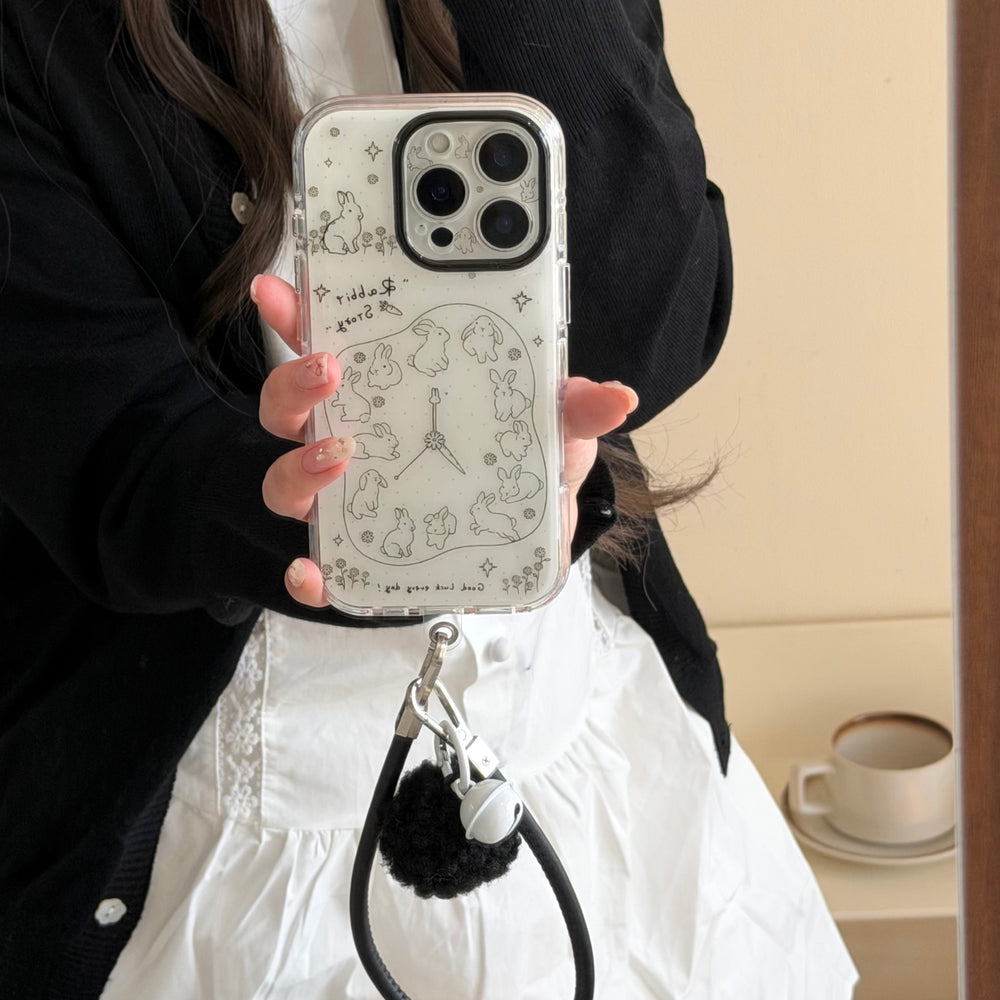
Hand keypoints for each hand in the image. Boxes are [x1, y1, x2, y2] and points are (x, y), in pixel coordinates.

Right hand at [252, 274, 637, 606]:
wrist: (525, 543)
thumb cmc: (523, 469)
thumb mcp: (552, 433)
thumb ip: (573, 410)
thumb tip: (617, 397)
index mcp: (388, 396)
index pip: (328, 344)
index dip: (296, 314)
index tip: (279, 288)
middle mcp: (355, 441)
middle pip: (289, 410)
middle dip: (294, 385)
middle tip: (331, 370)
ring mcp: (350, 502)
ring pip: (288, 483)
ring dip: (300, 469)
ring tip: (341, 457)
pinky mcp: (360, 560)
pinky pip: (319, 570)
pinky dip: (311, 573)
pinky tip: (315, 571)